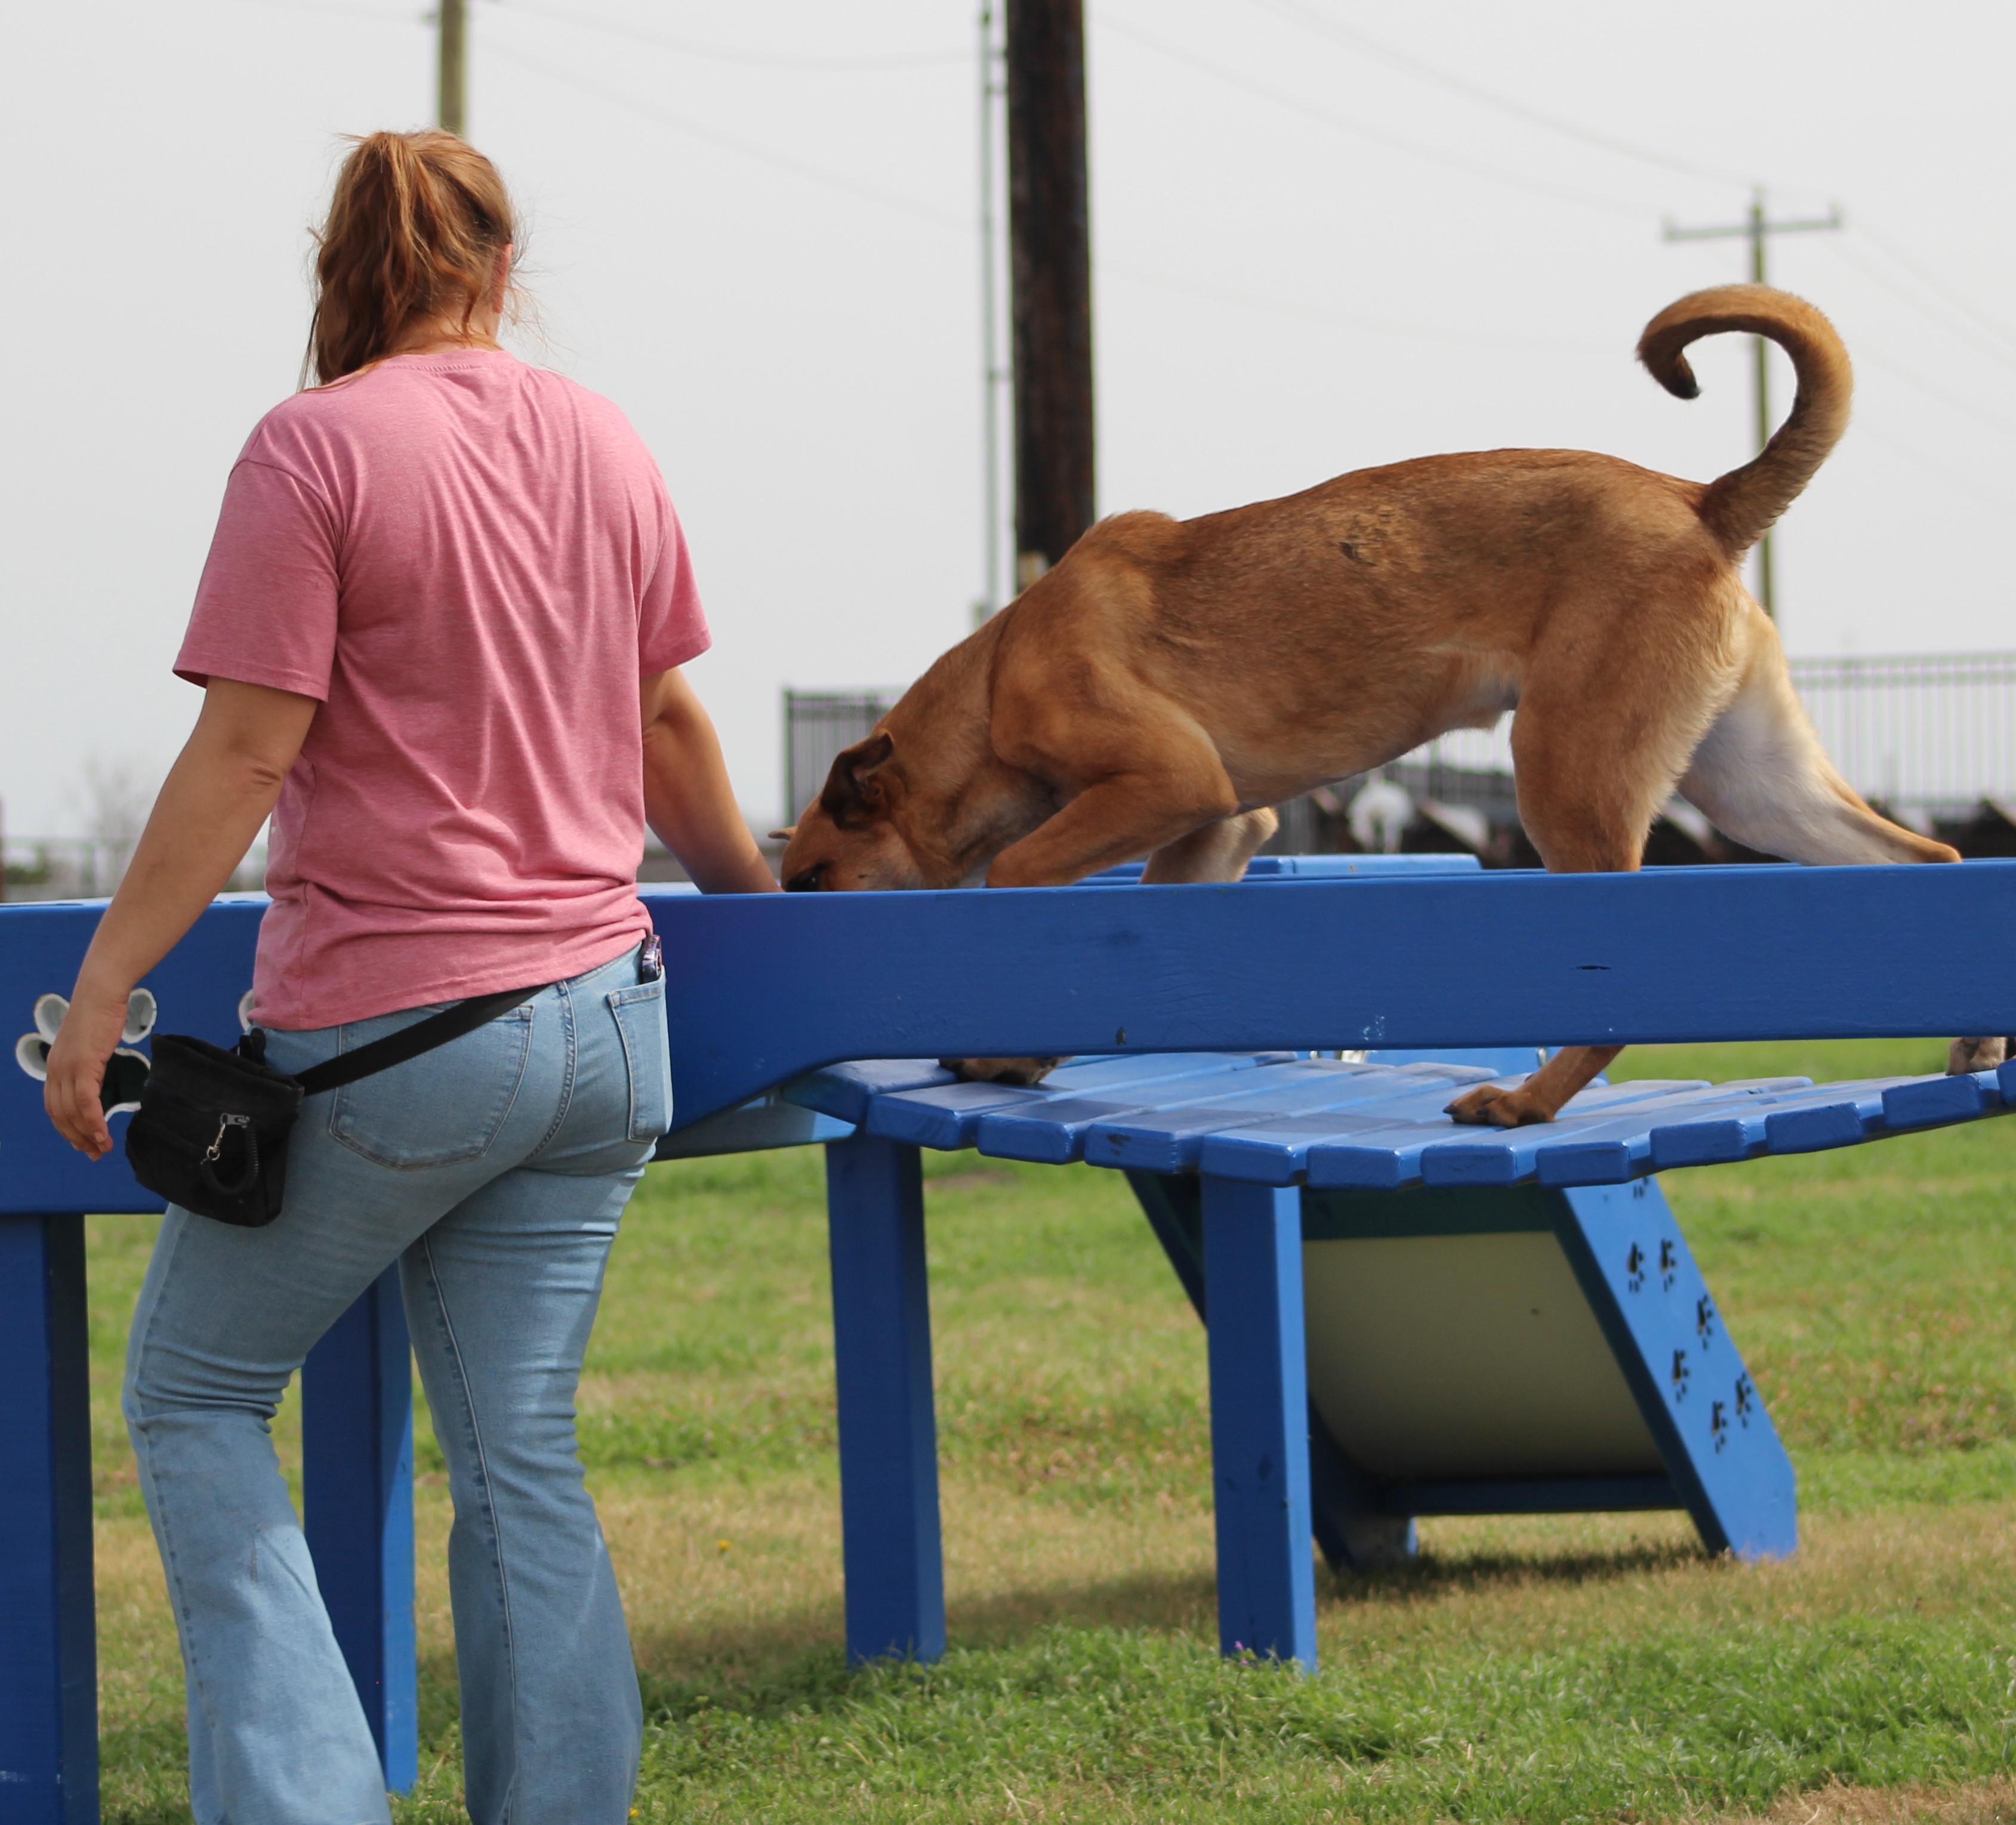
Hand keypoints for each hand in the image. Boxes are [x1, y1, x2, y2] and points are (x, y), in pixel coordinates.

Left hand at [44, 976, 132, 1159]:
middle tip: (94, 1153)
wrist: (101, 994)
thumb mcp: (89, 1045)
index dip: (67, 1129)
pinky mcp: (84, 1065)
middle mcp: (55, 1071)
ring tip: (102, 1148)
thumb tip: (96, 1078)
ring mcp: (67, 1069)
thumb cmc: (100, 1015)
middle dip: (77, 1138)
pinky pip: (87, 1101)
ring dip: (87, 1134)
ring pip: (73, 1112)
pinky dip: (93, 1120)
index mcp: (55, 1068)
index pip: (55, 1107)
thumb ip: (87, 1064)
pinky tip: (103, 1132)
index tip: (83, 1143)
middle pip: (61, 1115)